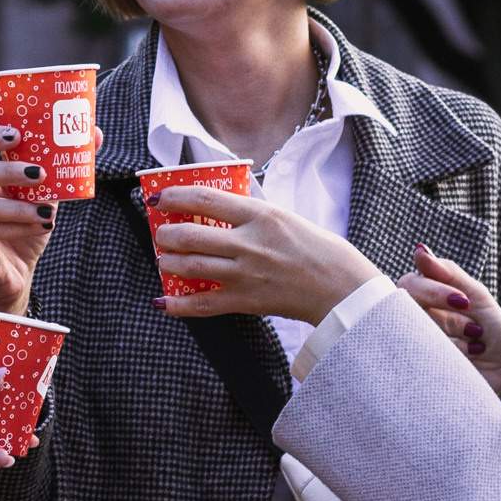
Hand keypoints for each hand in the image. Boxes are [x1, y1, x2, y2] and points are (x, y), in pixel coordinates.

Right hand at [0, 125, 56, 316]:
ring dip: (18, 206)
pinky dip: (20, 227)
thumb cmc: (24, 227)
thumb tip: (95, 135)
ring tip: (48, 208)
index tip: (17, 134)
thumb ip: (61, 166)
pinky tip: (44, 225)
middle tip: (40, 172)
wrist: (14, 274)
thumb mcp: (44, 193)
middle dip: (7, 170)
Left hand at [146, 186, 387, 325]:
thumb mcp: (284, 215)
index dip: (174, 196)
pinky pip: (203, 305)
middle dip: (165, 234)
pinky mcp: (247, 301)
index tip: (158, 198)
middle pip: (190, 235)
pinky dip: (177, 305)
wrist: (341, 286)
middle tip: (160, 234)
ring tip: (164, 260)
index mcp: (261, 214)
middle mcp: (250, 243)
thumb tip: (214, 204)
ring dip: (168, 263)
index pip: (205, 198)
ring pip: (191, 267)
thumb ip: (249, 211)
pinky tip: (162, 302)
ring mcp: (246, 274)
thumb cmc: (316, 248)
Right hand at [400, 245, 500, 396]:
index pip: (410, 284)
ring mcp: (414, 342)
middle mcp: (414, 316)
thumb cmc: (490, 327)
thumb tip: (419, 249)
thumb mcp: (477, 295)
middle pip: (409, 308)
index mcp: (424, 295)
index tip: (464, 300)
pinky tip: (470, 355)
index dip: (434, 292)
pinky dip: (457, 354)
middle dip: (450, 319)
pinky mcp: (419, 365)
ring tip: (476, 340)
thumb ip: (448, 272)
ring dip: (457, 337)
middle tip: (474, 327)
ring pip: (421, 333)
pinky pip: (426, 355)